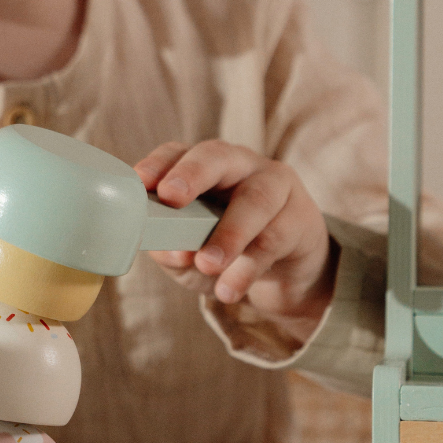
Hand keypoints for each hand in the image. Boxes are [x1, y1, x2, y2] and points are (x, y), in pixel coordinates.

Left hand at [134, 140, 335, 321]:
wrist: (282, 275)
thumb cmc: (224, 252)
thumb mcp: (189, 255)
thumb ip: (172, 251)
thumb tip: (171, 251)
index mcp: (200, 167)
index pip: (176, 153)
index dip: (157, 164)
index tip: (141, 182)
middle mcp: (237, 165)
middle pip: (216, 157)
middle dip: (191, 174)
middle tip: (171, 198)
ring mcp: (273, 185)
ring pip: (254, 199)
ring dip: (228, 234)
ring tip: (208, 265)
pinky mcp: (301, 215)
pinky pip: (275, 237)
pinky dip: (248, 267)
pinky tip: (229, 289)